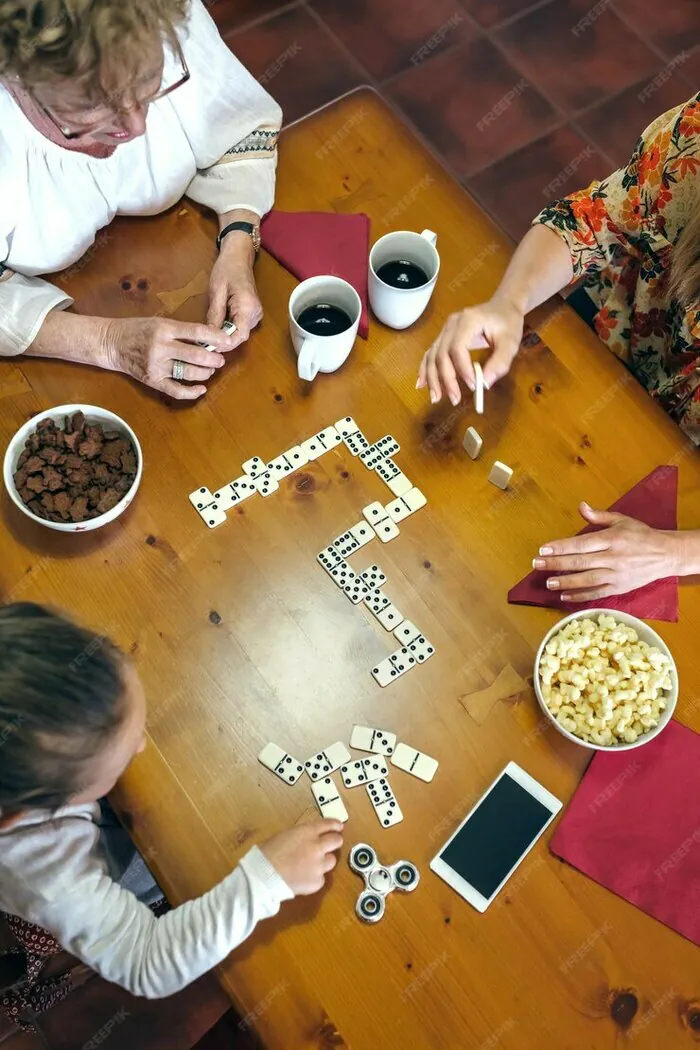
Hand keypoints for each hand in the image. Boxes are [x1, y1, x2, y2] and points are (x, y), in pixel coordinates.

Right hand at [102, 317, 236, 399]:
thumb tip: (209, 339)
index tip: (229, 341)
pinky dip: (192, 392)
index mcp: (164, 329)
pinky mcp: (152, 380)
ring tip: (210, 369)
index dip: (216, 337)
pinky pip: (176, 391)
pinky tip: (201, 389)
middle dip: (214, 358)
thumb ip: (181, 331)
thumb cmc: (138, 329)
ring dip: (205, 373)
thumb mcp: (159, 322)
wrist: (111, 343)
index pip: (196, 332)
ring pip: (189, 373)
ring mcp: (156, 366)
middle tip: (220, 359)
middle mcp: (161, 347)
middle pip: (196, 355)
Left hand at [207, 235, 262, 349]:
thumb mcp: (216, 292)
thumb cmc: (227, 269)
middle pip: (240, 337)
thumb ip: (215, 316)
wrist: (238, 257)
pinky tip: (216, 329)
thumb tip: (209, 336)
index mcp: (248, 307)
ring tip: (208, 338)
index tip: (209, 346)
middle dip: (223, 343)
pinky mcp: (252, 314)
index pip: (239, 335)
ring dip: (225, 338)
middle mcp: (255, 314)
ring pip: (240, 334)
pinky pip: (240, 328)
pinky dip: (228, 331)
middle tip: (204, 344)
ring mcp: (255, 315)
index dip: (225, 344)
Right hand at [260, 820, 343, 894]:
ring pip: (332, 861)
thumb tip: (310, 837)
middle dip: (335, 841)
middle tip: (330, 844)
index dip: (335, 825)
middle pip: (337, 841)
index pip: (328, 824)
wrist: (263, 876)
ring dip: (324, 861)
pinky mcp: (317, 882)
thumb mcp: (286, 835)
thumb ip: (302, 835)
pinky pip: (321, 878)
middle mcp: (317, 847)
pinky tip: (304, 878)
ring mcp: (319, 866)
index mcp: (308, 832)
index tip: (339, 826)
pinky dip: (315, 877)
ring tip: (312, 865)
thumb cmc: (268, 852)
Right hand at [416, 295, 523, 404]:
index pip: (458, 348)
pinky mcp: (443, 337)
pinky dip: (425, 370)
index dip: (462, 369)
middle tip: (454, 399)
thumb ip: (499, 362)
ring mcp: (445, 330)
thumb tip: (485, 384)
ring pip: (432, 355)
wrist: (502, 306)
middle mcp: (452, 324)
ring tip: (436, 398)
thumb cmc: (508, 322)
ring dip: (432, 378)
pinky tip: (421, 384)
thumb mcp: (510, 342)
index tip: (472, 386)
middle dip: (445, 379)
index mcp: (468, 321)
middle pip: (441, 354)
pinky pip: (430, 354)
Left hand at [532, 502, 680, 600]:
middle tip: (537, 565)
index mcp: (612, 539)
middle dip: (557, 563)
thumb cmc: (641, 535)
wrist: (666, 554)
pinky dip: (581, 596)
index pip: (581, 543)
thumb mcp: (622, 520)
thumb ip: (599, 516)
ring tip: (548, 582)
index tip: (543, 549)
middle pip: (581, 561)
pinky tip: (565, 596)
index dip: (561, 547)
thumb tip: (581, 506)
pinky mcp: (620, 588)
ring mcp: (617, 574)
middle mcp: (613, 557)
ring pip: (588, 579)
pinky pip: (598, 593)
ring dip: (566, 582)